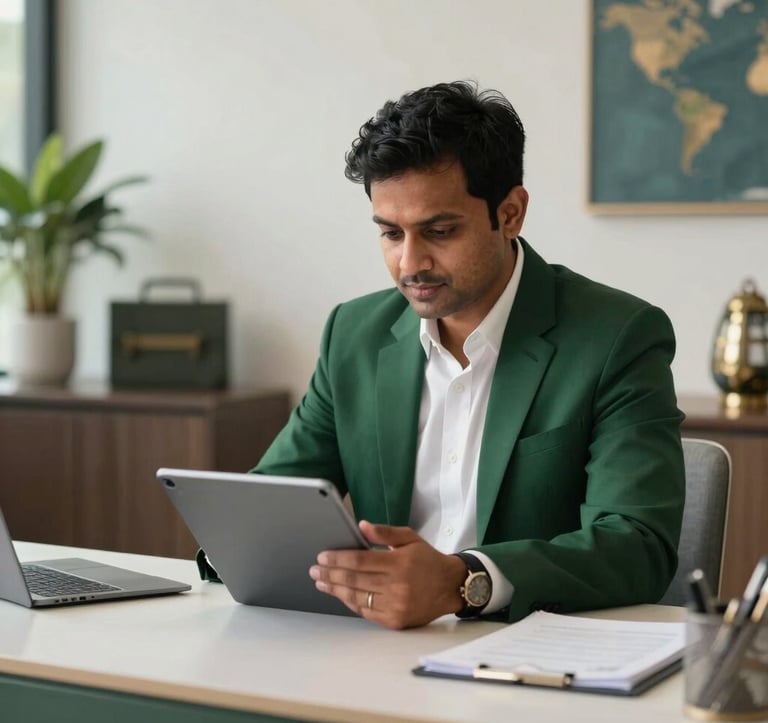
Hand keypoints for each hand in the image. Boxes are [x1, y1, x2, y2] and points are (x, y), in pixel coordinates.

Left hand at [309, 520, 467, 628]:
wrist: (450, 587)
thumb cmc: (427, 560)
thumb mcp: (410, 538)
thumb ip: (384, 533)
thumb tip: (361, 525)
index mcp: (399, 563)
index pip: (360, 561)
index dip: (338, 559)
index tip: (322, 557)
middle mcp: (396, 585)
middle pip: (354, 580)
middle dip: (330, 575)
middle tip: (314, 571)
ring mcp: (395, 605)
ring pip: (357, 598)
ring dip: (335, 590)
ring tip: (321, 583)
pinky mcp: (395, 620)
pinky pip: (366, 612)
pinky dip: (351, 603)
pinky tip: (341, 595)